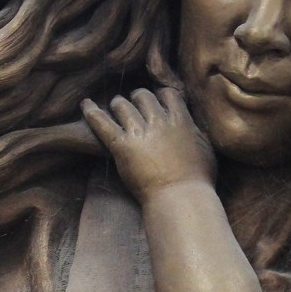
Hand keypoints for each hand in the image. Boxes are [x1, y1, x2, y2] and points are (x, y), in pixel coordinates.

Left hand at [81, 88, 215, 202]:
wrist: (181, 197)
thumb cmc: (198, 179)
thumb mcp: (205, 149)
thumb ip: (195, 132)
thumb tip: (191, 126)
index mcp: (181, 121)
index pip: (168, 94)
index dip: (161, 96)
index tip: (159, 101)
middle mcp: (159, 121)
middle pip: (143, 96)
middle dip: (138, 98)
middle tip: (135, 104)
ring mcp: (139, 133)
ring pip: (122, 105)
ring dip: (119, 104)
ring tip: (116, 106)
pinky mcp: (122, 147)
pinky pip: (102, 123)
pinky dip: (91, 112)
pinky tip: (85, 104)